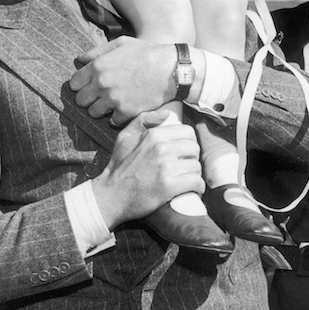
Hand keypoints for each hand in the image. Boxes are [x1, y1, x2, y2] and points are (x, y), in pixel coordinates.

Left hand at [69, 38, 176, 125]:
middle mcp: (102, 84)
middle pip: (80, 101)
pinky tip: (125, 109)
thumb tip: (79, 59)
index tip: (90, 85)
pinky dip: (117, 117)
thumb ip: (97, 51)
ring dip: (102, 109)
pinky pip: (112, 121)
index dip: (81, 85)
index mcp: (98, 66)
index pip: (74, 83)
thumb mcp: (121, 44)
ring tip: (113, 102)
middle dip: (89, 98)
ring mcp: (113, 100)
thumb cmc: (147, 53)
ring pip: (94, 113)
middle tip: (100, 95)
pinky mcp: (126, 112)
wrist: (171, 69)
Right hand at [92, 110, 204, 228]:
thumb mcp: (125, 137)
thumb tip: (166, 113)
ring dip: (194, 174)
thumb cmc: (118, 168)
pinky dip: (197, 187)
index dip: (188, 142)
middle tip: (186, 166)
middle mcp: (162, 148)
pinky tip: (192, 189)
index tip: (184, 151)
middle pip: (194, 148)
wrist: (111, 196)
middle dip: (192, 157)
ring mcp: (166, 167)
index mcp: (154, 135)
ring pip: (196, 166)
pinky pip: (196, 182)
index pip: (187, 132)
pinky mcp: (169, 187)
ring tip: (187, 178)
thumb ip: (143, 120)